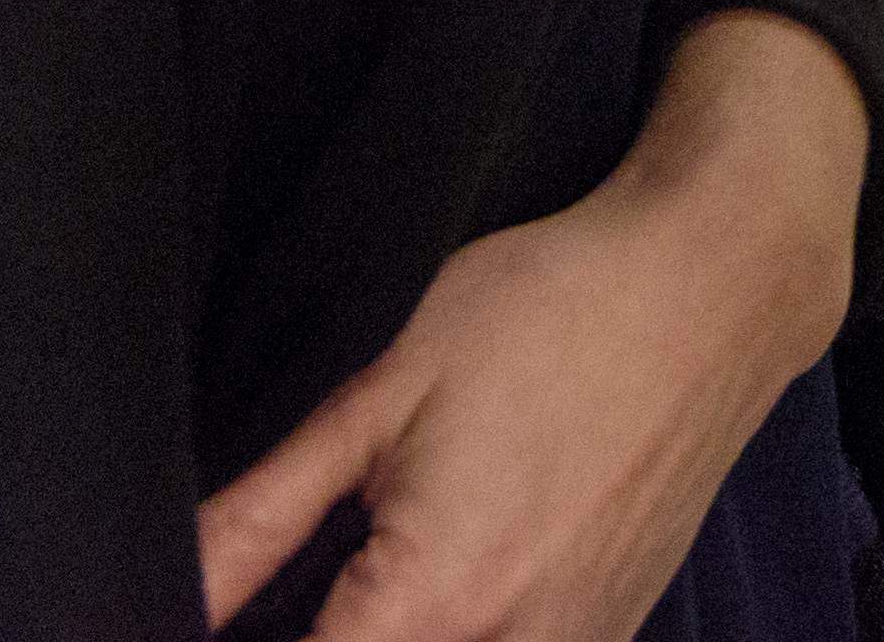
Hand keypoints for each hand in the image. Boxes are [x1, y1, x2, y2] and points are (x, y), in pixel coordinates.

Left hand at [198, 13, 865, 641]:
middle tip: (300, 595)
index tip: (236, 617)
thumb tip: (166, 592)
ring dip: (401, 637)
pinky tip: (445, 593)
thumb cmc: (552, 311)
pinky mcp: (613, 631)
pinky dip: (467, 637)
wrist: (717, 278)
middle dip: (326, 638)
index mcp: (433, 604)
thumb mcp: (380, 391)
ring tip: (368, 588)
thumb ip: (256, 518)